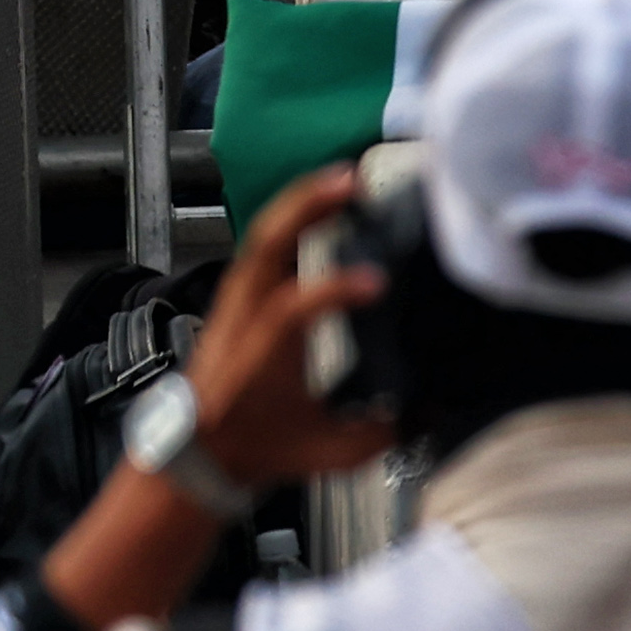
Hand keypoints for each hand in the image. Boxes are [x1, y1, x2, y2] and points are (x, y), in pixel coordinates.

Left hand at [30, 163, 389, 630]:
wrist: (197, 453)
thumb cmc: (256, 447)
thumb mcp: (324, 452)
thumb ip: (382, 435)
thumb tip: (433, 413)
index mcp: (263, 356)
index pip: (292, 308)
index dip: (335, 289)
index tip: (380, 282)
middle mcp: (245, 319)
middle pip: (267, 247)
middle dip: (309, 208)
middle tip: (356, 185)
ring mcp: (237, 301)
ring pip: (264, 234)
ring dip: (303, 200)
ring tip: (346, 178)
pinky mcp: (239, 294)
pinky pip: (263, 239)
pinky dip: (293, 212)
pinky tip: (321, 198)